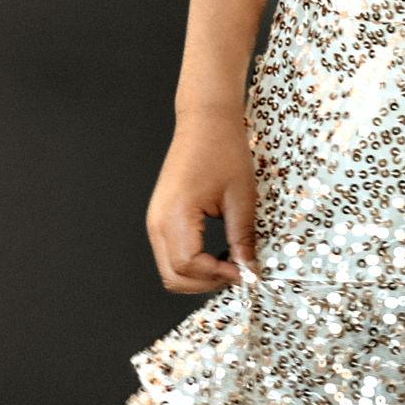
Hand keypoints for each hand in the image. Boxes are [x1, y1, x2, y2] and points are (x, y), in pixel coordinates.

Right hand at [145, 104, 261, 294]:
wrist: (205, 121)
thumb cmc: (223, 150)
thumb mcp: (241, 197)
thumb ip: (242, 238)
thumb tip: (248, 270)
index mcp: (176, 215)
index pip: (189, 267)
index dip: (218, 276)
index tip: (245, 272)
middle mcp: (158, 222)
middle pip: (173, 277)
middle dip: (206, 283)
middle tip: (237, 273)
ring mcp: (155, 221)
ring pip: (170, 269)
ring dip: (199, 276)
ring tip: (230, 262)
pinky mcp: (160, 218)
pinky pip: (171, 254)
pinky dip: (192, 263)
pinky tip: (216, 253)